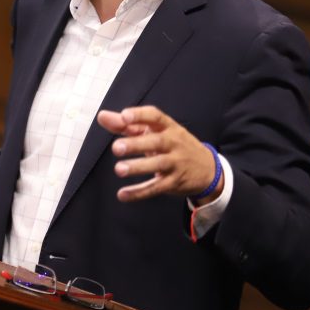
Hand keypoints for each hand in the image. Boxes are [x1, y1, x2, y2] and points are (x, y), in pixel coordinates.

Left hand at [97, 106, 221, 202]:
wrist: (207, 169)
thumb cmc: (173, 145)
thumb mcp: (155, 132)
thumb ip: (127, 125)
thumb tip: (102, 117)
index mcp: (168, 126)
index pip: (155, 116)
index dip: (140, 115)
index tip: (124, 116)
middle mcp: (173, 143)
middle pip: (156, 142)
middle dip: (136, 144)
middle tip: (116, 148)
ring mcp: (175, 163)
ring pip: (158, 164)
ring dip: (138, 167)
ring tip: (119, 169)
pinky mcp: (174, 182)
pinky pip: (156, 188)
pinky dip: (140, 192)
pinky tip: (123, 194)